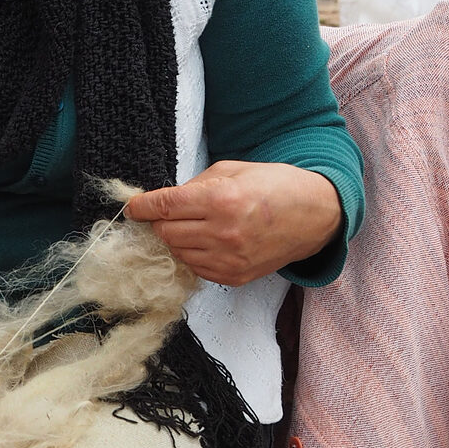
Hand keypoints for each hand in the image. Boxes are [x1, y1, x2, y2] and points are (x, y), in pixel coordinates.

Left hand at [126, 161, 341, 287]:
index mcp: (221, 199)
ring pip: (177, 253)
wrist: (315, 215)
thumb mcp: (233, 170)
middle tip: (169, 214)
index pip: (164, 207)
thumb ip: (195, 185)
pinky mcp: (234, 277)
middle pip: (166, 233)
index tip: (132, 207)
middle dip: (161, 223)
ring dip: (177, 240)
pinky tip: (208, 241)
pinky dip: (194, 255)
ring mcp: (229, 259)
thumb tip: (163, 200)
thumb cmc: (275, 185)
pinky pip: (196, 268)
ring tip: (194, 226)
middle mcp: (223, 232)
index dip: (142, 207)